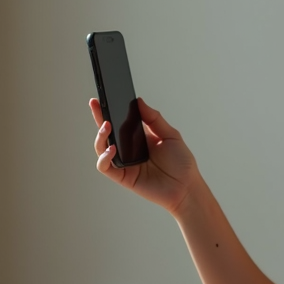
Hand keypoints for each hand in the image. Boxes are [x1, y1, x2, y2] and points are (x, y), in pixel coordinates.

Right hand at [92, 97, 199, 214]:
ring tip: (107, 126)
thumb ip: (154, 118)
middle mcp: (129, 150)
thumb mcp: (171, 135)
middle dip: (99, 117)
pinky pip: (105, 167)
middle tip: (96, 104)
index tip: (104, 96)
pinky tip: (112, 149)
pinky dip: (104, 157)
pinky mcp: (123, 177)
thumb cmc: (182, 164)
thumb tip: (139, 101)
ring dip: (101, 136)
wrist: (186, 187)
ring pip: (102, 148)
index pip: (120, 121)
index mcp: (139, 138)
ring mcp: (125, 164)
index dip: (110, 110)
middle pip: (108, 132)